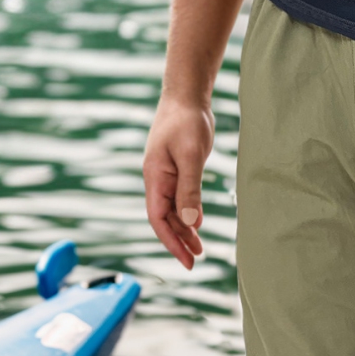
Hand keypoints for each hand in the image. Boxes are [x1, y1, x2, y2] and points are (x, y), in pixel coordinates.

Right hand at [143, 94, 214, 269]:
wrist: (187, 95)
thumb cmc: (187, 121)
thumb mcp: (190, 156)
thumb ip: (189, 189)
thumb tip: (190, 223)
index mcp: (154, 178)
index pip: (158, 219)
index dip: (171, 242)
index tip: (187, 261)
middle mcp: (157, 179)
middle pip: (165, 218)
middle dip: (179, 240)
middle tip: (197, 259)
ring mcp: (166, 173)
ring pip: (173, 208)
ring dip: (184, 228)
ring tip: (199, 247)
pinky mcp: (177, 167)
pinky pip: (180, 196)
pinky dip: (188, 211)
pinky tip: (197, 220)